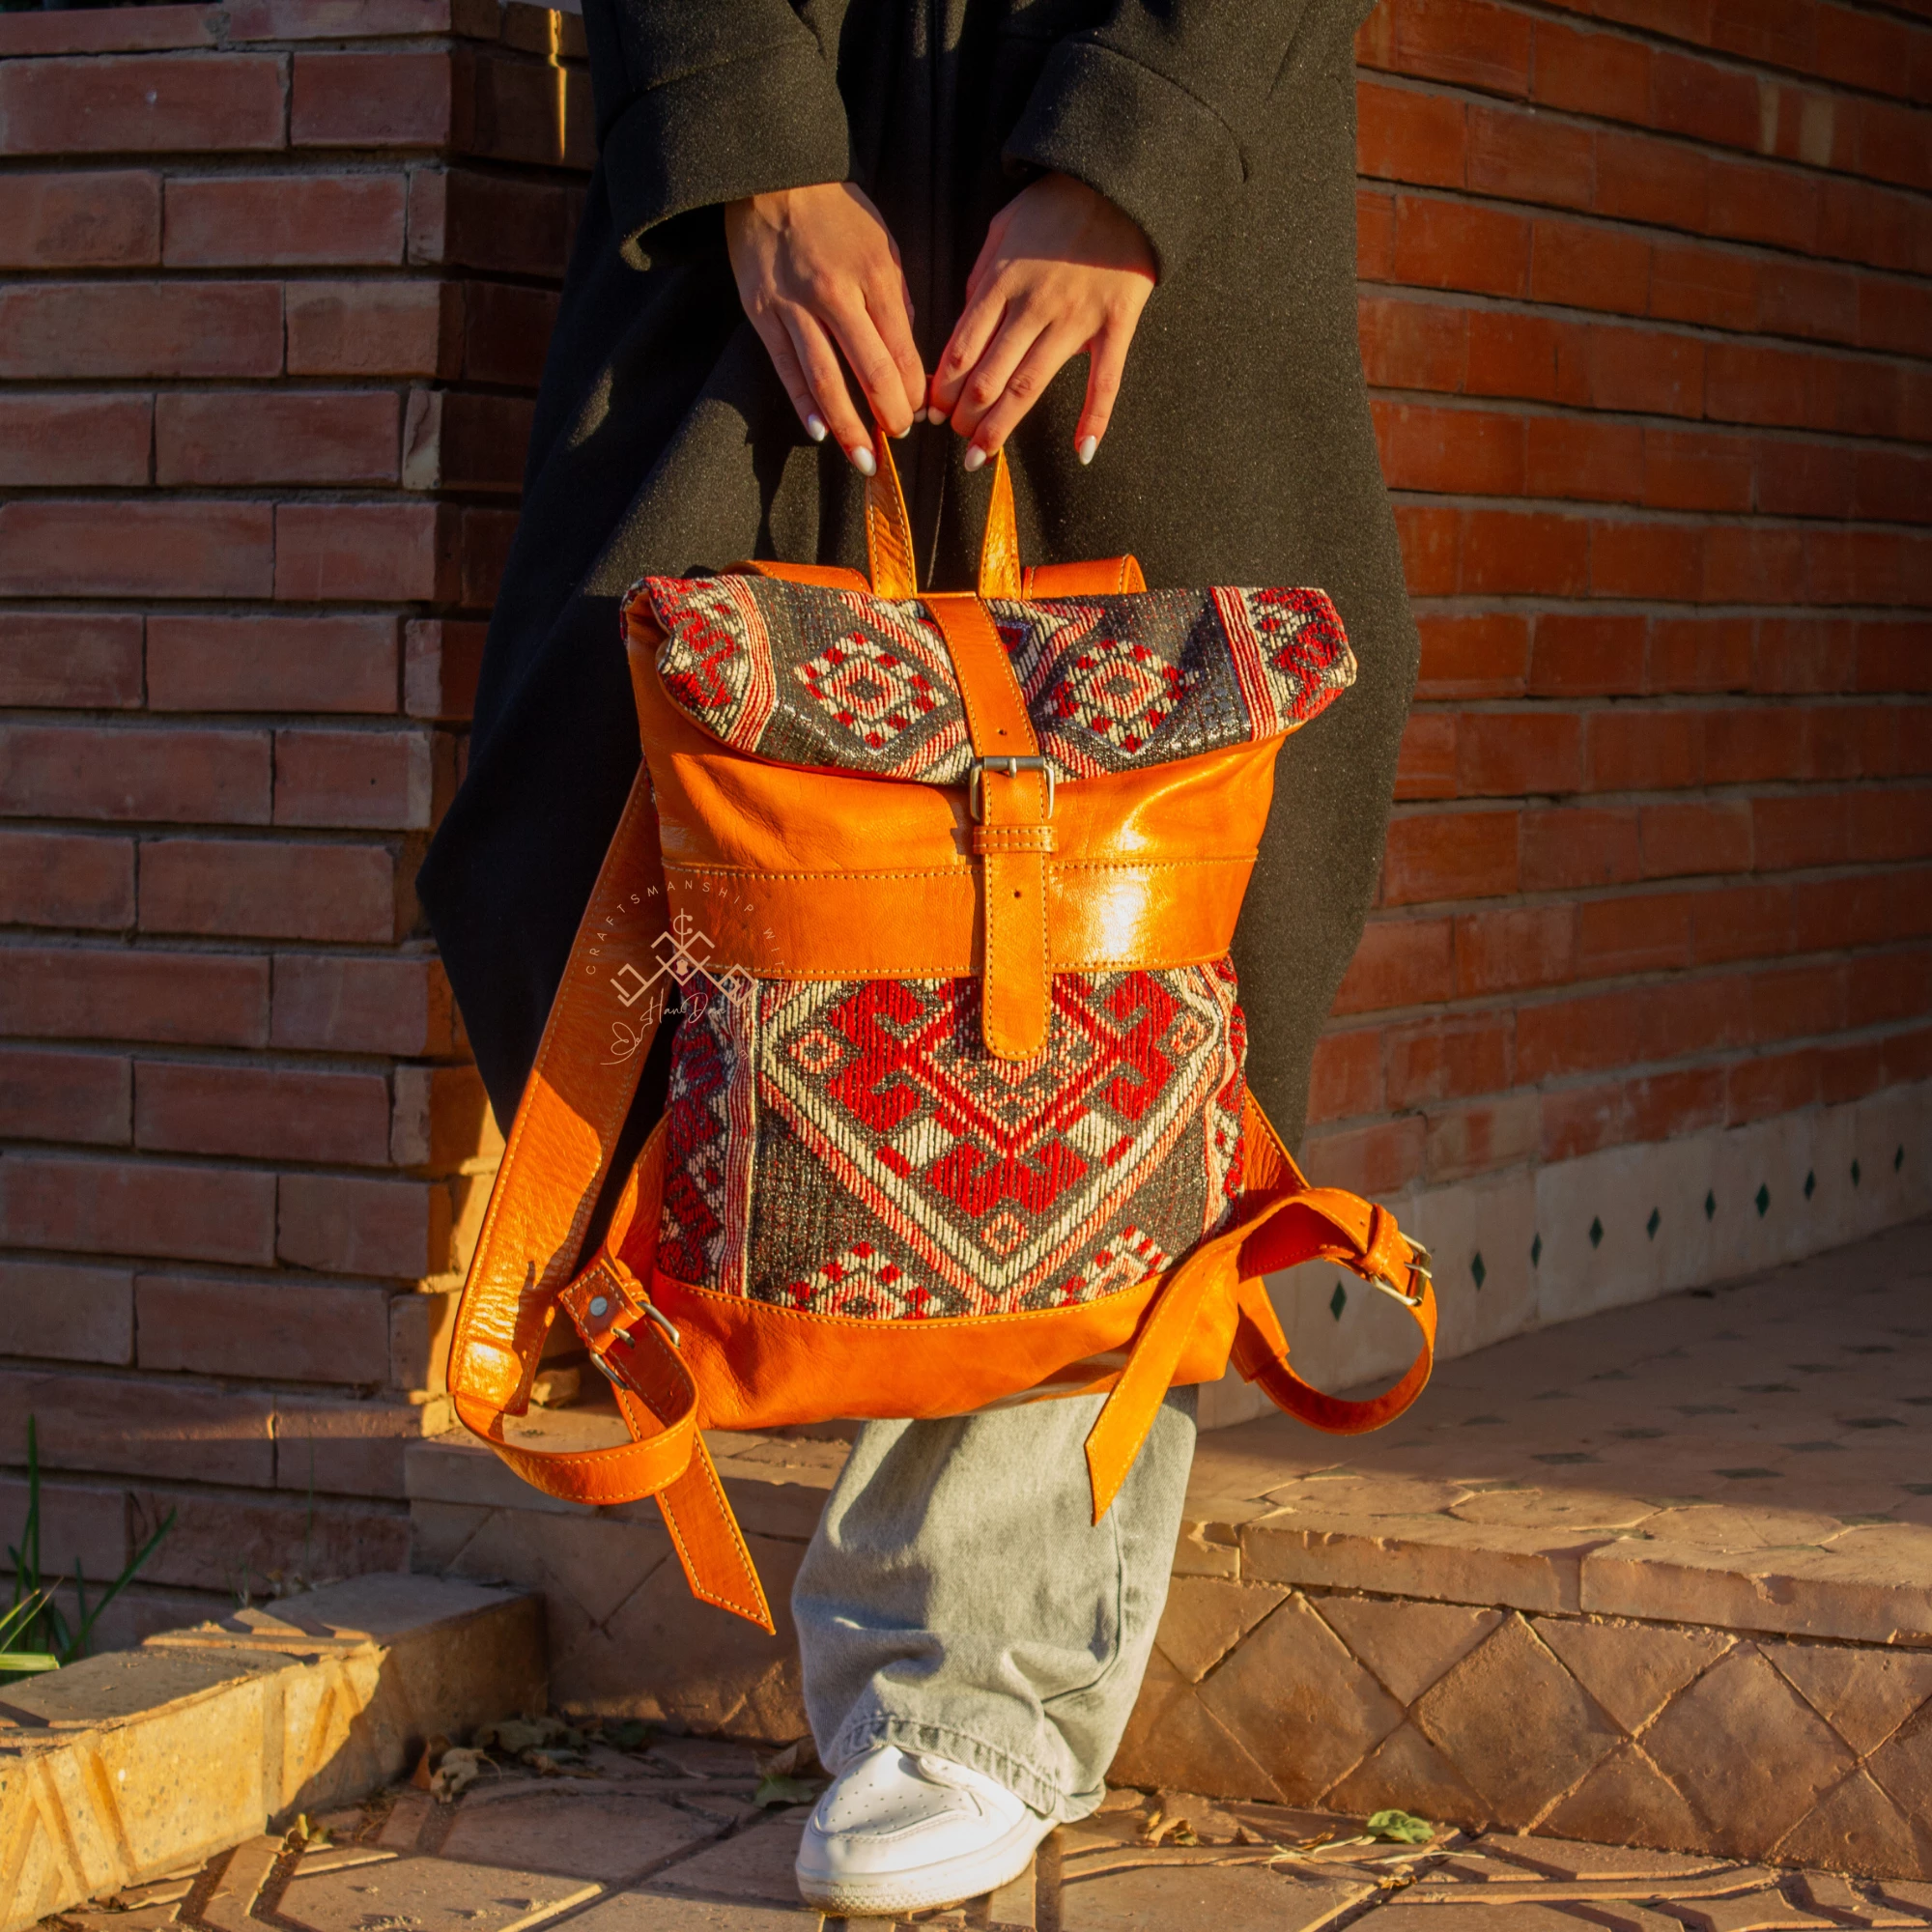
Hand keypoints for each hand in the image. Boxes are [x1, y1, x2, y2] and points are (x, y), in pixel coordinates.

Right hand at [724, 182, 925, 471]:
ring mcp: (794, 306)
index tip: (922, 412)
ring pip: (825, 379)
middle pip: (868, 370)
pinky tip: (819, 431)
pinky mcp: (762, 313)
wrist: (772, 176)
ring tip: (863, 458)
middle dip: (888, 413)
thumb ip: (896, 300)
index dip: (914, 390)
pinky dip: (803, 404)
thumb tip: (906, 356)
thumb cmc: (835, 212)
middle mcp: (835, 294)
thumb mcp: (882, 245)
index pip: (901, 350)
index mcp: (874, 276)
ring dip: (847, 425)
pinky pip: (786, 368)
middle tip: (898, 437)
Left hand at [928, 172, 1155, 469]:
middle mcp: (1034, 307)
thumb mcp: (1002, 230)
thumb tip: (965, 322)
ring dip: (1001, 426)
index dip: (942, 388)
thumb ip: (982, 279)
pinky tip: (1082, 451)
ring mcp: (1076, 319)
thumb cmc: (1055, 206)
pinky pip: (1105, 381)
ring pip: (1030, 386)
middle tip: (955, 439)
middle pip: (989, 376)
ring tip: (981, 455)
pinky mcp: (1116, 325)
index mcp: (1001, 283)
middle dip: (965, 415)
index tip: (931, 412)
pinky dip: (1095, 418)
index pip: (962, 349)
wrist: (1115, 181)